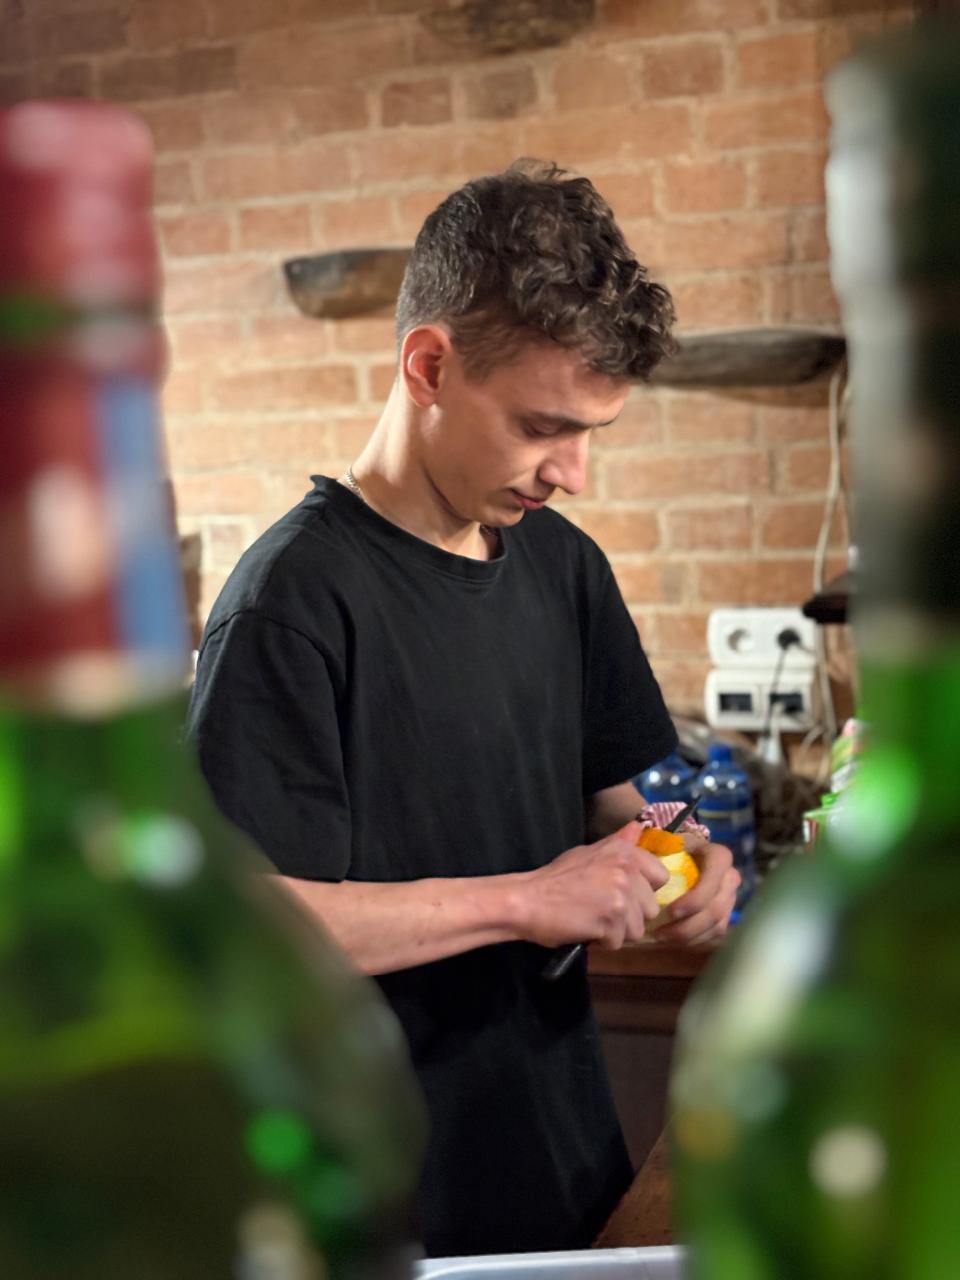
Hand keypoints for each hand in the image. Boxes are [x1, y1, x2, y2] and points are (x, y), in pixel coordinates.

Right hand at [517, 821, 669, 950]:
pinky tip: (584, 928)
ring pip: (637, 929)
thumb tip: (638, 827)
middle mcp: (627, 870)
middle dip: (629, 916)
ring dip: (615, 931)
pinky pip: (618, 942)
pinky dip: (601, 942)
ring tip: (591, 919)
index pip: (660, 876)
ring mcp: (620, 896)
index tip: (622, 893)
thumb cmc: (555, 878)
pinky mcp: (611, 921)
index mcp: (624, 852)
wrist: (527, 900)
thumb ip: (617, 844)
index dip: (643, 891)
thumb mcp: (588, 853)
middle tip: (600, 909)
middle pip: (650, 908)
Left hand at [650, 835, 739, 945]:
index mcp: (717, 856)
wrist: (678, 858)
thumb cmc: (666, 849)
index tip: (671, 911)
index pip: (715, 878)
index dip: (696, 899)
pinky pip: (715, 934)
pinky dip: (693, 941)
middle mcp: (730, 877)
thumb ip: (647, 838)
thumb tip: (634, 831)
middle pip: (717, 909)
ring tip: (661, 938)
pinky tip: (672, 941)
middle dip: (688, 926)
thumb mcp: (658, 839)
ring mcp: (730, 898)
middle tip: (660, 934)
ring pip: (717, 925)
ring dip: (689, 937)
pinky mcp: (725, 915)